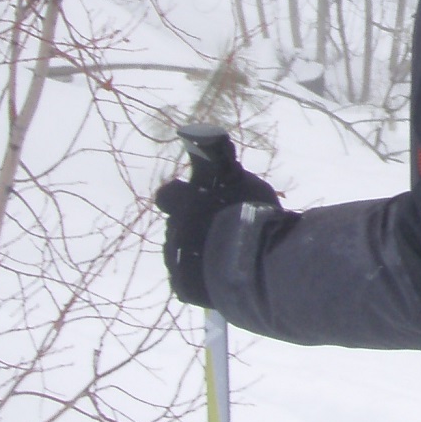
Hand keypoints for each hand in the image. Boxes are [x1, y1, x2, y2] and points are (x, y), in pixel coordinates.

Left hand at [155, 155, 279, 306]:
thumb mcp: (237, 177)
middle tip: (223, 229)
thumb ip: (218, 162)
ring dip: (199, 252)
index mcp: (182, 201)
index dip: (181, 196)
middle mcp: (172, 228)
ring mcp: (176, 260)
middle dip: (194, 226)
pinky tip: (224, 276)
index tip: (201, 198)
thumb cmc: (248, 215)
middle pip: (178, 224)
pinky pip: (189, 280)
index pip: (167, 194)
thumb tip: (199, 134)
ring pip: (182, 252)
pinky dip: (203, 278)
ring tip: (228, 256)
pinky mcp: (183, 287)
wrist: (252, 266)